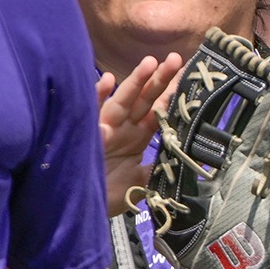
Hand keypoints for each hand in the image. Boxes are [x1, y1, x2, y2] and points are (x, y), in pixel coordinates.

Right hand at [99, 52, 182, 216]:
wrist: (81, 209)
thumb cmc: (108, 194)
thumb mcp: (141, 183)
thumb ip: (160, 169)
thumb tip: (189, 163)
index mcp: (137, 137)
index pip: (158, 111)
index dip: (171, 95)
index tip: (187, 76)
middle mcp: (123, 129)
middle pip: (144, 100)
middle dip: (159, 80)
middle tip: (176, 59)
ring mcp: (105, 130)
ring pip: (123, 101)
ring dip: (135, 82)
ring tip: (150, 63)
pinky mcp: (88, 136)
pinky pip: (91, 112)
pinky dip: (98, 96)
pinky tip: (108, 80)